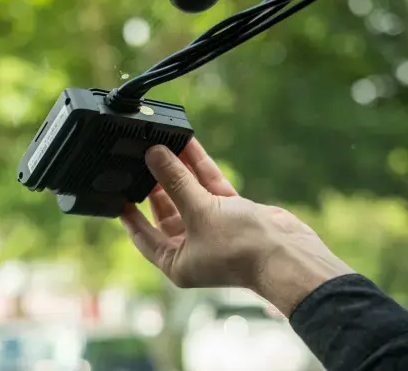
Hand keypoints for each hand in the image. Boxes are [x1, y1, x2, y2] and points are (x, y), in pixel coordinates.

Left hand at [120, 138, 353, 315]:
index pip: (142, 236)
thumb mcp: (198, 212)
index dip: (128, 215)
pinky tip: (188, 146)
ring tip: (161, 145)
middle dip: (155, 185)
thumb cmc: (240, 248)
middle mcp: (192, 247)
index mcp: (176, 262)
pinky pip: (208, 186)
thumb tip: (153, 155)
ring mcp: (212, 228)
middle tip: (140, 161)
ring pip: (188, 194)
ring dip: (177, 170)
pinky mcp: (231, 212)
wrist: (289, 254)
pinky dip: (199, 168)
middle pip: (166, 211)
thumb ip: (175, 182)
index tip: (118, 194)